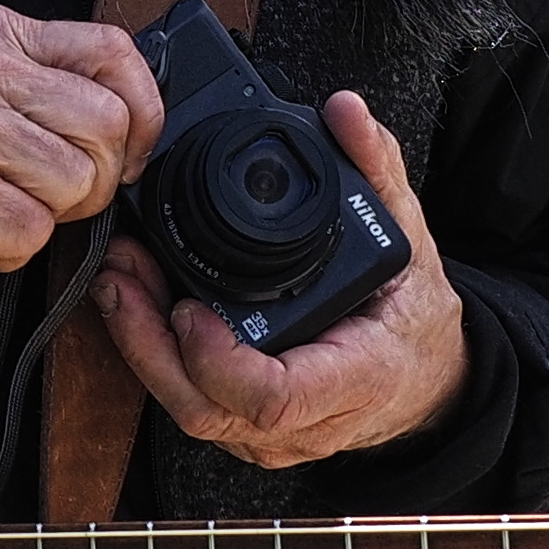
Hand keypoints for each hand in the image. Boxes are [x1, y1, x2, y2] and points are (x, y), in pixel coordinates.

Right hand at [0, 3, 164, 288]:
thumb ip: (33, 83)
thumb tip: (127, 121)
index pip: (113, 49)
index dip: (143, 109)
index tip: (127, 149)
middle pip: (108, 125)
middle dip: (92, 179)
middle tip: (42, 194)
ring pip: (78, 184)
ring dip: (43, 217)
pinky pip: (32, 234)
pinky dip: (4, 251)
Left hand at [93, 90, 468, 471]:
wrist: (428, 379)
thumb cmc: (414, 314)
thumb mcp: (409, 236)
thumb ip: (378, 168)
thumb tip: (346, 110)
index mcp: (358, 375)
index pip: (277, 397)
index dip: (220, 361)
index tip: (187, 306)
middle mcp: (311, 420)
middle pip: (211, 410)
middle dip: (150, 345)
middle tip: (122, 273)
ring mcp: (275, 438)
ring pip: (192, 413)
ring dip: (143, 347)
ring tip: (119, 276)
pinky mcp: (249, 432)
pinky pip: (193, 405)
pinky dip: (158, 358)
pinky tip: (138, 304)